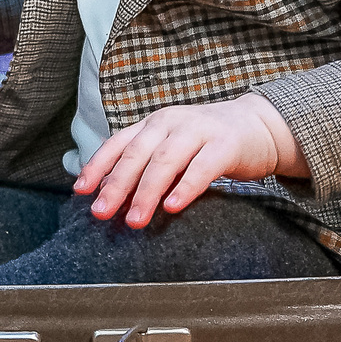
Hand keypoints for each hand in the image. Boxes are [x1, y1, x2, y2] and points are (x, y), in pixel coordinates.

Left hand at [72, 94, 303, 227]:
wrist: (259, 125)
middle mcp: (170, 122)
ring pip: (165, 161)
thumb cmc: (208, 143)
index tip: (80, 192)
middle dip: (116, 186)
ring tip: (135, 219)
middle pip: (137, 155)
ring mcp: (198, 130)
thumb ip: (146, 165)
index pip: (118, 144)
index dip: (98, 167)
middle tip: (101, 213)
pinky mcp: (226, 144)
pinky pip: (202, 167)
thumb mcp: (172, 148)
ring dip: (147, 192)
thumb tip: (109, 192)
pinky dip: (186, 187)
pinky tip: (173, 206)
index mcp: (153, 124)